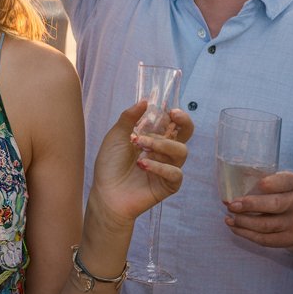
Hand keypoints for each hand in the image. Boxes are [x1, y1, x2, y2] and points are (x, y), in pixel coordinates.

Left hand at [89, 102, 192, 225]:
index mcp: (154, 137)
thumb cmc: (110, 164)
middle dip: (184, 124)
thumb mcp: (116, 137)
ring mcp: (168, 167)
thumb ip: (129, 118)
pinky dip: (160, 167)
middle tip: (173, 117)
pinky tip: (143, 165)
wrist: (106, 192)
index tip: (170, 110)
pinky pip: (175, 173)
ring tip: (140, 145)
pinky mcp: (169, 185)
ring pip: (181, 151)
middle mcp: (164, 151)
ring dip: (160, 144)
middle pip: (186, 134)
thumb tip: (144, 101)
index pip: (172, 123)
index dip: (176, 115)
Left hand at [224, 170, 292, 249]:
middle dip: (247, 206)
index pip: (274, 182)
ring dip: (242, 222)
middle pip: (271, 205)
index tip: (240, 191)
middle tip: (231, 206)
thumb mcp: (287, 183)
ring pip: (264, 225)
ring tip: (229, 218)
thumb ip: (266, 183)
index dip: (256, 187)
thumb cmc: (292, 197)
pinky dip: (246, 234)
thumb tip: (231, 194)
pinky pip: (265, 239)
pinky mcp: (292, 240)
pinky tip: (236, 228)